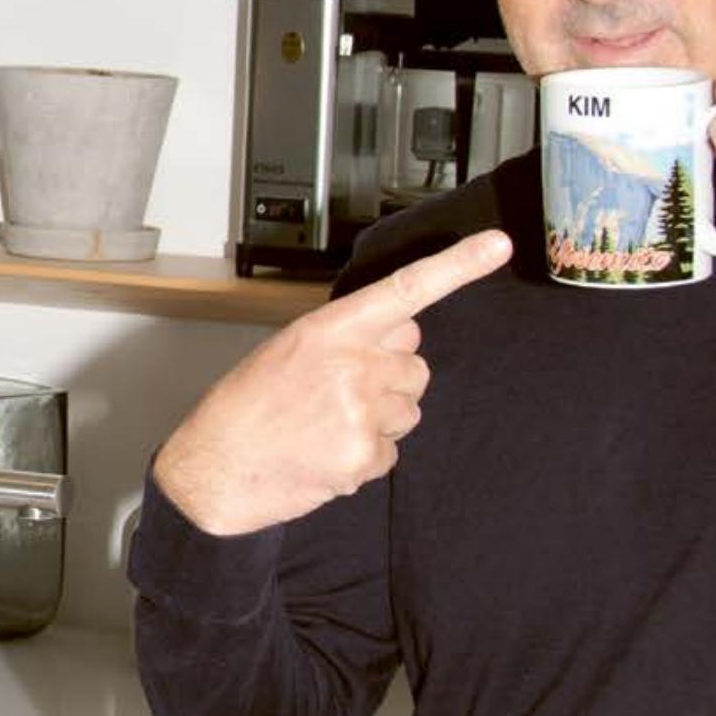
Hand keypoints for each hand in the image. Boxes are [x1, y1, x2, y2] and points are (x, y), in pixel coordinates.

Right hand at [152, 228, 512, 536]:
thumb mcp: (290, 349)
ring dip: (378, 422)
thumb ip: (348, 337)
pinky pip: (392, 453)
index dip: (457, 266)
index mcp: (330, 328)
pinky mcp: (364, 455)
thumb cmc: (248, 407)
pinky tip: (325, 454)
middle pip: (416, 368)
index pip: (407, 289)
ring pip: (408, 412)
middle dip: (390, 383)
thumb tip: (403, 335)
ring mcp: (360, 411)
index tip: (497, 247)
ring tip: (325, 427)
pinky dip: (364, 458)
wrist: (217, 468)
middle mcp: (351, 364)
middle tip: (339, 397)